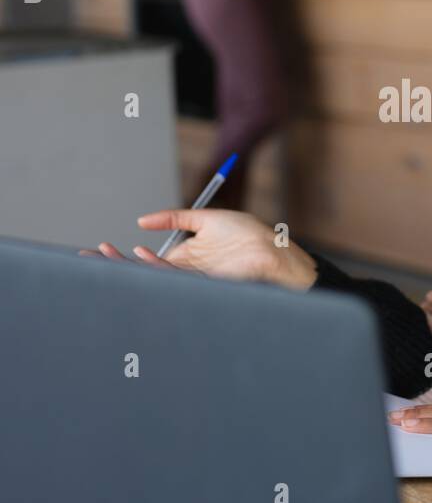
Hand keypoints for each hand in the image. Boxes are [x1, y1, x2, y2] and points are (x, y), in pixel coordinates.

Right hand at [85, 210, 317, 289]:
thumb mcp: (205, 220)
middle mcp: (185, 273)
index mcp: (185, 259)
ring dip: (127, 265)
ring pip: (153, 276)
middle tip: (88, 257)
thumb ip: (174, 218)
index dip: (122, 257)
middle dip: (115, 265)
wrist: (273, 249)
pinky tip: (140, 254)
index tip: (99, 249)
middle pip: (144, 271)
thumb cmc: (248, 235)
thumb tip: (141, 221)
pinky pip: (173, 276)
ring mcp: (192, 280)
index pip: (147, 261)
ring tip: (103, 254)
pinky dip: (155, 265)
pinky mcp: (202, 284)